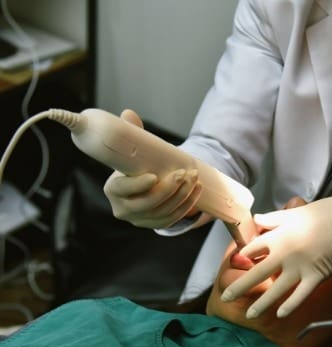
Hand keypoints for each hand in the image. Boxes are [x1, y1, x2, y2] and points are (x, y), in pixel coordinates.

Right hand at [103, 109, 201, 228]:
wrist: (142, 186)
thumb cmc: (134, 165)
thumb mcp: (131, 151)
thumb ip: (131, 133)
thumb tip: (128, 114)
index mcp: (113, 190)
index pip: (123, 189)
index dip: (138, 185)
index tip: (154, 176)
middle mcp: (123, 209)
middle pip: (147, 204)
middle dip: (168, 189)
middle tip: (183, 173)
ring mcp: (139, 220)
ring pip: (163, 212)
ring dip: (182, 196)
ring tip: (193, 178)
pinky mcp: (154, 224)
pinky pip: (172, 219)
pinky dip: (186, 205)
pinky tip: (196, 190)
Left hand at [220, 192, 331, 317]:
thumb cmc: (328, 212)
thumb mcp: (297, 212)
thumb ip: (274, 219)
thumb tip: (256, 219)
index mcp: (279, 234)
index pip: (253, 248)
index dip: (243, 256)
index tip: (237, 264)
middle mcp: (285, 252)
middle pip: (257, 272)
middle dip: (239, 286)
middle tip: (225, 297)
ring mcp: (301, 266)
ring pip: (276, 289)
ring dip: (261, 303)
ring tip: (249, 314)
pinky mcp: (318, 276)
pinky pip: (300, 295)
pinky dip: (290, 305)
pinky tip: (280, 314)